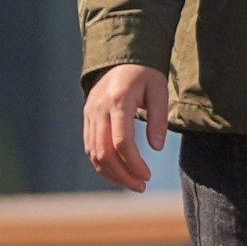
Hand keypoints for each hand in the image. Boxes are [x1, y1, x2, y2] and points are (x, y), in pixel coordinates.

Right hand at [83, 65, 172, 191]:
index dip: (134, 163)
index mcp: (118, 102)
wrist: (120, 58)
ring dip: (111, 173)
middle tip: (141, 186)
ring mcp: (89, 114)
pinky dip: (101, 163)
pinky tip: (118, 173)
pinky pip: (90, 146)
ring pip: (93, 152)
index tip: (148, 176)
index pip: (121, 141)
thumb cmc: (145, 74)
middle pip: (104, 152)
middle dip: (122, 174)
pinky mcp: (87, 118)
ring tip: (133, 184)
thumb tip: (156, 148)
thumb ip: (158, 119)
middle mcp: (98, 110)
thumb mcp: (159, 90)